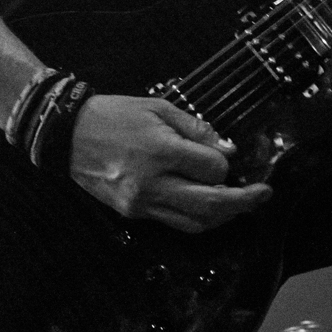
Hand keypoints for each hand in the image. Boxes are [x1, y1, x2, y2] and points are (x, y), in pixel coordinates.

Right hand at [69, 94, 271, 233]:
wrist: (67, 134)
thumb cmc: (115, 115)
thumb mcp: (159, 108)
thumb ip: (196, 130)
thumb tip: (227, 151)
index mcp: (160, 151)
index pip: (212, 170)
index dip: (224, 164)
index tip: (223, 155)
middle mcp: (152, 183)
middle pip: (211, 205)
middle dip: (244, 202)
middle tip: (264, 194)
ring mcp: (141, 203)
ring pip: (195, 222)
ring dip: (224, 216)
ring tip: (240, 204)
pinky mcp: (133, 213)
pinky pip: (175, 223)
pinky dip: (198, 219)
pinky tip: (209, 208)